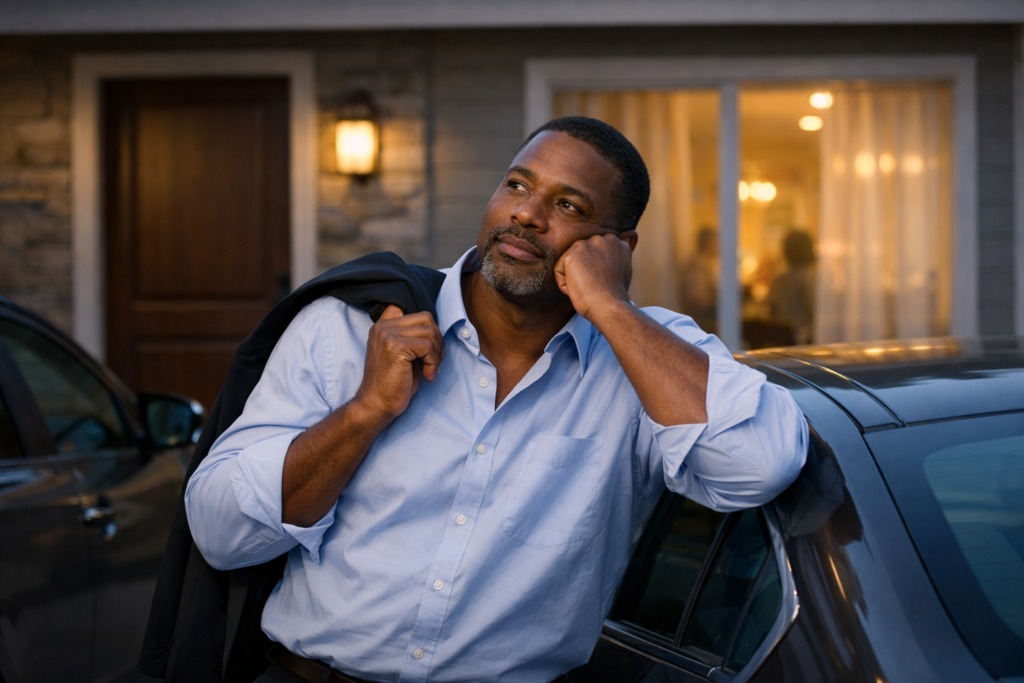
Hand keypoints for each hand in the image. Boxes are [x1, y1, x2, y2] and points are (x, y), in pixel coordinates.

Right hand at [353, 305, 444, 420]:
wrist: (376, 405)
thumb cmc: (392, 384)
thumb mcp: (402, 354)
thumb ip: (412, 338)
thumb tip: (437, 331)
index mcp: (382, 326)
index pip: (416, 313)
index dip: (428, 330)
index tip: (428, 350)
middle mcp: (383, 327)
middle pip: (426, 319)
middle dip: (437, 340)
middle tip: (435, 361)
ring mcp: (388, 336)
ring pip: (430, 332)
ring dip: (437, 354)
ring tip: (431, 370)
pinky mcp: (396, 347)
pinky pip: (428, 347)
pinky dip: (434, 363)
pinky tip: (428, 376)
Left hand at [554, 232, 635, 321]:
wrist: (608, 304)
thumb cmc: (615, 295)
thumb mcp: (622, 270)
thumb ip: (615, 258)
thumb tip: (606, 259)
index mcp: (618, 243)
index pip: (598, 252)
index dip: (597, 269)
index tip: (602, 281)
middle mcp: (604, 239)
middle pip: (584, 255)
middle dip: (586, 269)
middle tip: (595, 284)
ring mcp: (587, 244)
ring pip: (571, 261)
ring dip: (575, 275)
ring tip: (588, 286)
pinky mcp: (572, 254)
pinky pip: (559, 270)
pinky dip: (565, 284)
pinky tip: (579, 288)